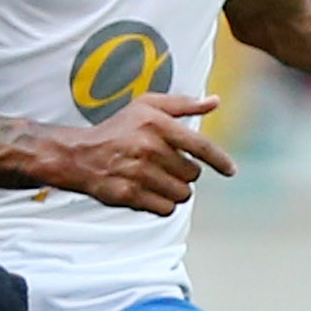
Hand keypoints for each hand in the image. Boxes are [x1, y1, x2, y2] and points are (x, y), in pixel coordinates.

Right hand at [55, 93, 238, 215]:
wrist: (80, 155)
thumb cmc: (118, 129)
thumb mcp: (147, 106)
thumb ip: (183, 104)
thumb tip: (214, 102)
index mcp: (157, 124)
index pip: (200, 146)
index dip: (220, 160)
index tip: (230, 170)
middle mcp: (149, 148)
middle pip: (192, 174)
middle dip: (185, 172)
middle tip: (167, 166)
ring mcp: (139, 173)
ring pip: (182, 194)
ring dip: (175, 190)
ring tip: (158, 179)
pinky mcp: (130, 195)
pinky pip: (165, 208)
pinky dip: (162, 204)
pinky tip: (150, 192)